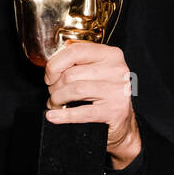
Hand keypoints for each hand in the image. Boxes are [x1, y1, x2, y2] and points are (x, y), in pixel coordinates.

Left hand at [43, 41, 139, 168]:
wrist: (124, 122)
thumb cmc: (106, 94)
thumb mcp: (97, 71)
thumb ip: (78, 62)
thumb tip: (53, 65)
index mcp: (110, 55)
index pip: (75, 51)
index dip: (55, 65)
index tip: (49, 77)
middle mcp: (116, 70)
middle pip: (71, 74)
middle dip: (55, 87)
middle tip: (53, 94)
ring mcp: (117, 91)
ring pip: (74, 90)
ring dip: (57, 99)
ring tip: (55, 104)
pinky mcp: (114, 111)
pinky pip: (82, 112)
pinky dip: (63, 115)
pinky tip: (53, 116)